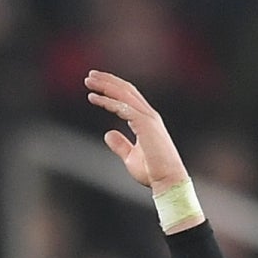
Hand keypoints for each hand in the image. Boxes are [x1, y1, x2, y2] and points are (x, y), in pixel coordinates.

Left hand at [86, 70, 189, 195]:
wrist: (168, 181)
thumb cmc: (153, 172)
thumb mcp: (131, 157)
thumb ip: (120, 144)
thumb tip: (108, 134)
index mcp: (147, 120)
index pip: (129, 97)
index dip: (113, 88)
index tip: (96, 85)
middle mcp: (148, 115)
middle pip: (126, 90)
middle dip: (108, 81)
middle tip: (90, 76)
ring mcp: (148, 119)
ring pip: (124, 95)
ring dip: (106, 86)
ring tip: (89, 81)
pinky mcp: (145, 125)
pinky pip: (123, 108)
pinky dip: (108, 102)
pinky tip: (94, 98)